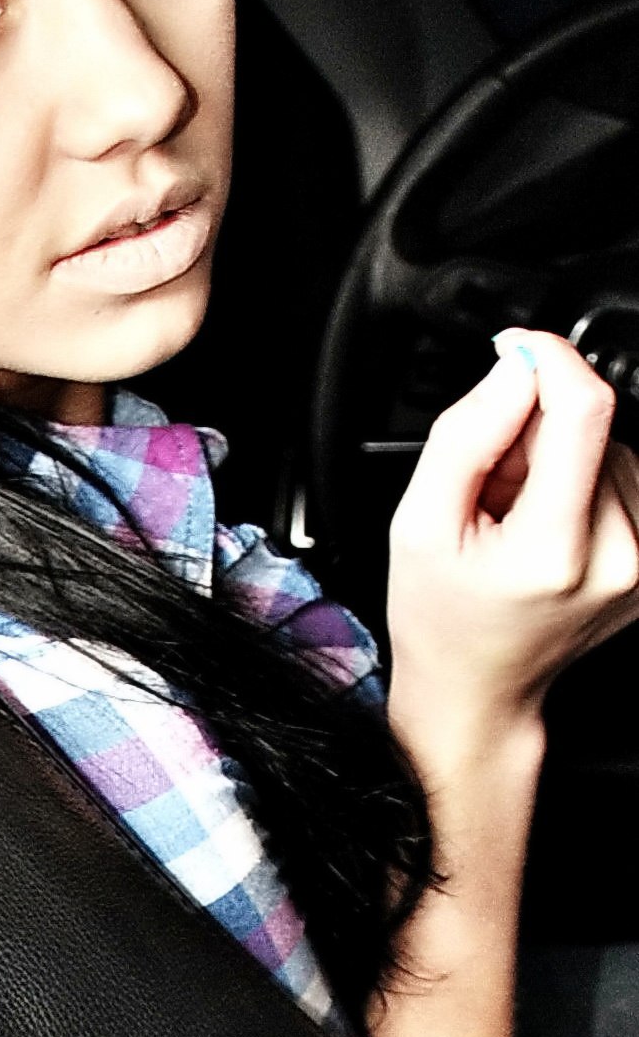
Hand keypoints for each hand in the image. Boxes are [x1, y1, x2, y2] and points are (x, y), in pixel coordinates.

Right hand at [387, 330, 638, 741]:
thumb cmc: (441, 615)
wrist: (477, 686)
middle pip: (594, 427)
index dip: (550, 359)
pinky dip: (581, 483)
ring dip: (559, 458)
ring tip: (516, 512)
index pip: (585, 410)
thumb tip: (515, 368)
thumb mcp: (419, 519)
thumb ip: (466, 434)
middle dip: (536, 430)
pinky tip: (544, 523)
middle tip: (491, 486)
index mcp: (555, 547)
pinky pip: (623, 479)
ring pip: (612, 448)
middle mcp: (620, 555)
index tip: (515, 350)